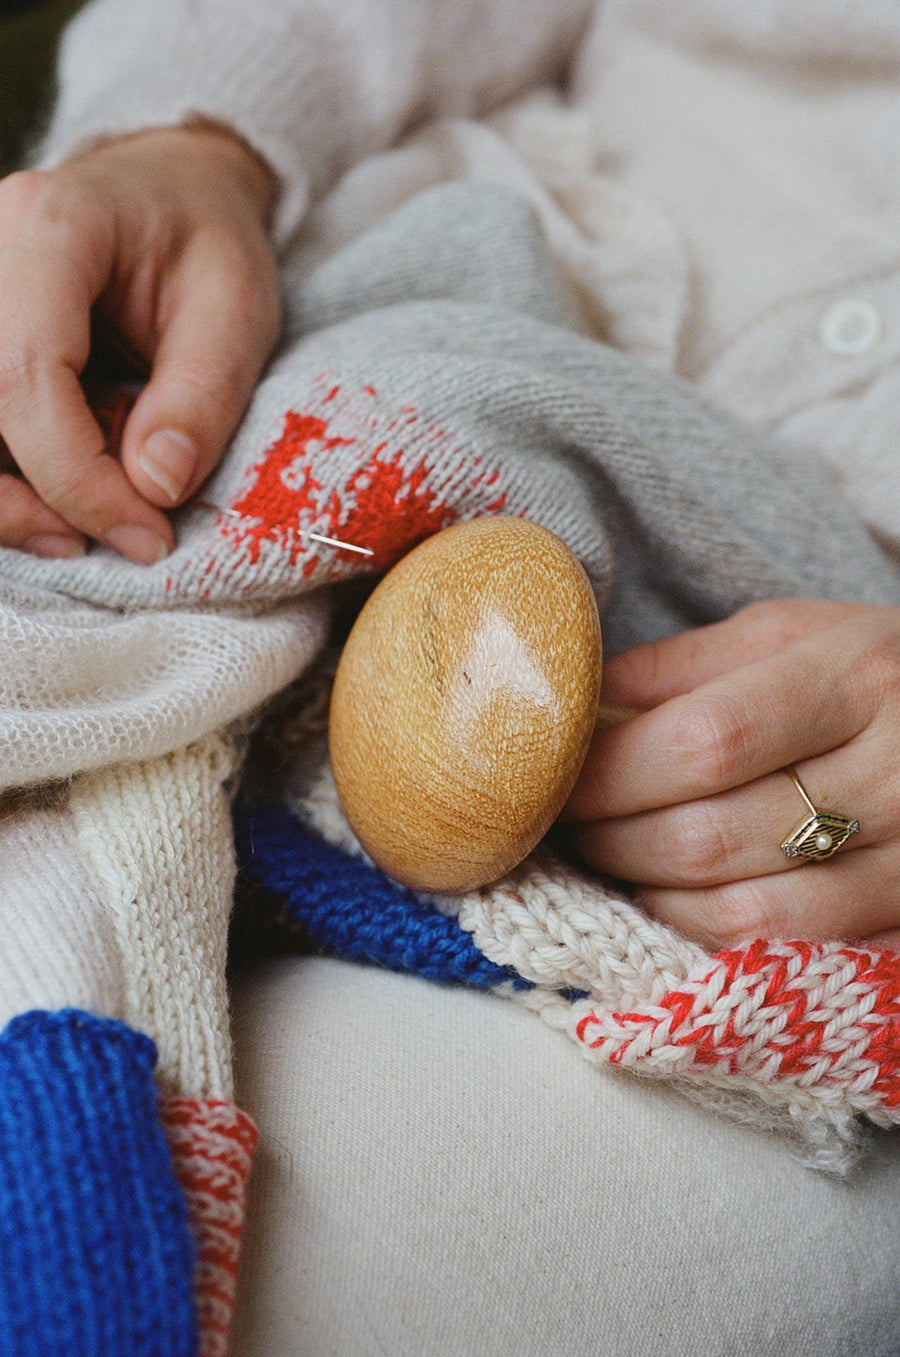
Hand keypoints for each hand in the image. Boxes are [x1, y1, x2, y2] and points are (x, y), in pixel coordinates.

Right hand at [0, 124, 280, 562]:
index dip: (77, 477)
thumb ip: (201, 397)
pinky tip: (77, 497)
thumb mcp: (238, 311)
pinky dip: (19, 480)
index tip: (150, 534)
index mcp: (48, 228)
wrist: (170, 192)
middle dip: (37, 499)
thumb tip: (154, 488)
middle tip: (128, 541)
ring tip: (103, 524)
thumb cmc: (207, 242)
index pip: (24, 373)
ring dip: (17, 499)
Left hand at [565, 600, 899, 951]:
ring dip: (653, 896)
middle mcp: (894, 775)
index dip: (614, 772)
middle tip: (577, 823)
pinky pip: (789, 955)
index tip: (563, 776)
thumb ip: (684, 664)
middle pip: (713, 835)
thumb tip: (578, 703)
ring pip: (745, 912)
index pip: (707, 742)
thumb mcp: (793, 632)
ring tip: (621, 861)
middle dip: (615, 838)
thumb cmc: (877, 668)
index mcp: (857, 681)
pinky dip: (712, 937)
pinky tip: (683, 901)